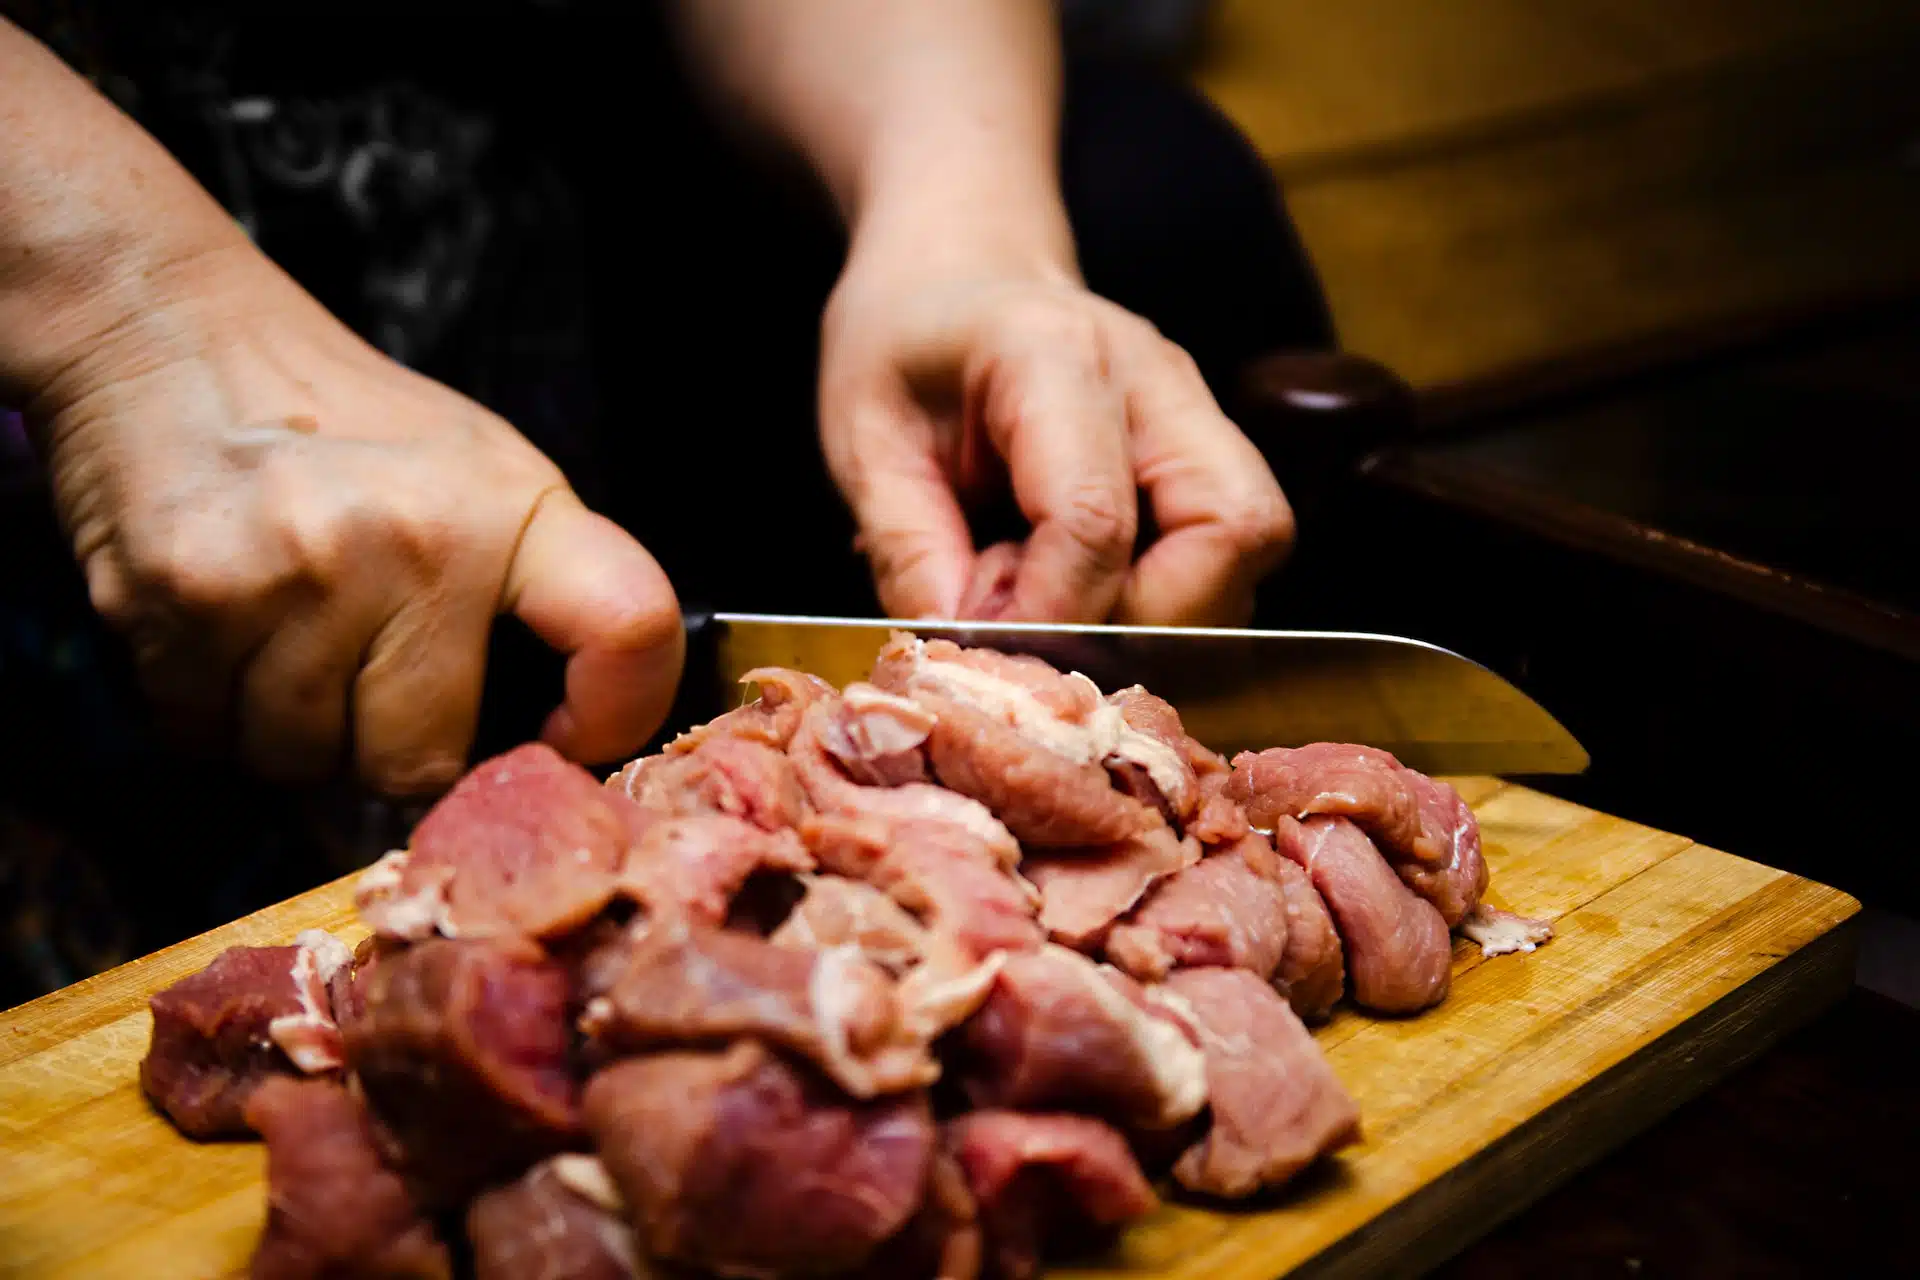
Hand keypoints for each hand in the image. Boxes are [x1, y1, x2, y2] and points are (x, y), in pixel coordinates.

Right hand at [30, 247, 681, 793]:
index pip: (629, 628)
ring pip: (302, 762)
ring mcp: (295, 574)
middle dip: (386, 748)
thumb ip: (530, 593)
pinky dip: (207, 715)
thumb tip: (554, 741)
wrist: (174, 339)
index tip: (568, 740)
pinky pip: (207, 739)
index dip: (615, 718)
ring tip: (282, 638)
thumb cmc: (346, 428)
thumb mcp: (481, 475)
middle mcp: (415, 541)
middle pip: (419, 762)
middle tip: (358, 674)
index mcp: (509, 507)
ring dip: (289, 734)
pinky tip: (219, 637)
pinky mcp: (185, 601)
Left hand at [819, 252, 1294, 625]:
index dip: (1051, 613)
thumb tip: (969, 655)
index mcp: (1052, 353)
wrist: (953, 273)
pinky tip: (1090, 586)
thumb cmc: (903, 344)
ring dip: (1171, 611)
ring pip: (1251, 543)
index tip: (994, 649)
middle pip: (1231, 528)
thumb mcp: (862, 441)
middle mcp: (1154, 378)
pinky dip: (1173, 596)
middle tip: (1056, 636)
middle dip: (1152, 619)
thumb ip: (910, 551)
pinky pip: (1231, 548)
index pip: (1094, 517)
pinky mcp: (1207, 448)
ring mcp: (1196, 410)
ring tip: (1067, 604)